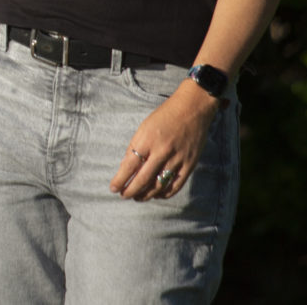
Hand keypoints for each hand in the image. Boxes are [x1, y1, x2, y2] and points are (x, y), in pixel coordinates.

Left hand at [110, 80, 222, 201]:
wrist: (193, 108)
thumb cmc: (165, 116)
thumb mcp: (144, 127)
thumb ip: (135, 147)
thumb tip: (125, 167)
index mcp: (147, 140)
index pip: (129, 166)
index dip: (120, 179)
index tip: (113, 188)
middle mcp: (162, 151)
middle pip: (143, 179)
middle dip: (131, 191)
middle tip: (124, 195)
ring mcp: (177, 159)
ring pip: (159, 185)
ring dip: (147, 195)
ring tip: (138, 197)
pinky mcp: (190, 164)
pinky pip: (176, 185)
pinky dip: (165, 193)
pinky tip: (157, 195)